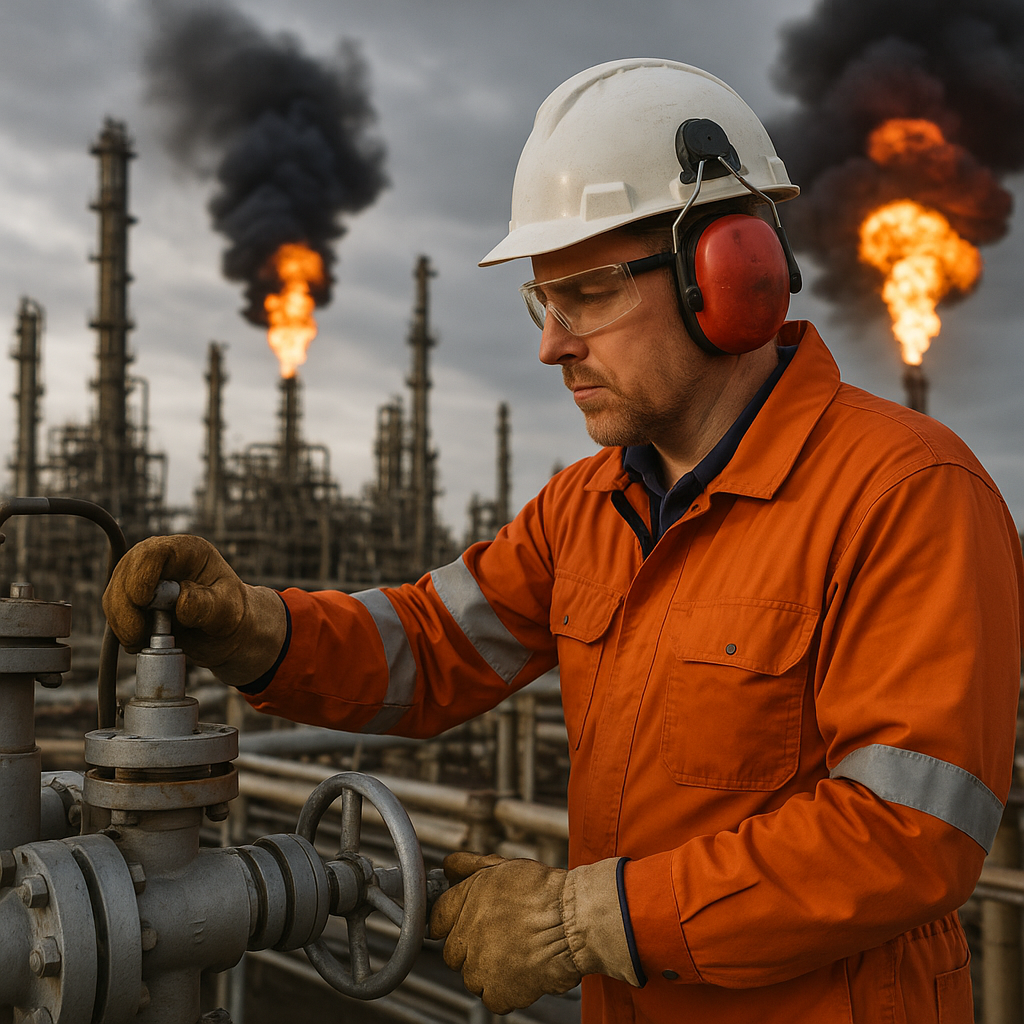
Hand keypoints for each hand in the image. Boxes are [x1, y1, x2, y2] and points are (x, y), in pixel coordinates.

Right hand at [102, 535, 286, 685]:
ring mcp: (144, 577)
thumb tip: (181, 602)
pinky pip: (115, 611)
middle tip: (137, 634)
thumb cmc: (230, 615)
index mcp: (189, 552)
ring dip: (121, 620)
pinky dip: (121, 628)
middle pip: (126, 571)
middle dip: (125, 605)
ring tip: (141, 641)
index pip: (154, 551)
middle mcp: (162, 559)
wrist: (224, 633)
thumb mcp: (228, 611)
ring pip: (115, 593)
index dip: (141, 574)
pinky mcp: (133, 598)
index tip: (142, 601)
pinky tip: (138, 641)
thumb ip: (207, 605)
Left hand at [429, 852, 638, 1014]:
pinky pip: (493, 998)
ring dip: (489, 970)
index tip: (462, 926)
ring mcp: (480, 967)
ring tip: (515, 954)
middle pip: (453, 952)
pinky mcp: (498, 992)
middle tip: (498, 939)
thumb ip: (470, 866)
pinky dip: (507, 991)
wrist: (574, 920)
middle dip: (471, 948)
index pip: (436, 918)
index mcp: (466, 902)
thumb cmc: (544, 892)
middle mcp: (467, 935)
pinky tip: (523, 972)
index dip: (450, 922)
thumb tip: (450, 866)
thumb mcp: (503, 867)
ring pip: (472, 977)